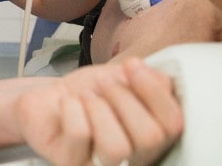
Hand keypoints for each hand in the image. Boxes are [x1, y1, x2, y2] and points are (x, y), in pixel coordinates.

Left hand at [15, 59, 182, 165]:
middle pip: (150, 137)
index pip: (174, 125)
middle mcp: (134, 159)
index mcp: (153, 137)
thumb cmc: (88, 93)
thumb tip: (165, 81)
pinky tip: (67, 105)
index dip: (155, 92)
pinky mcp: (71, 165)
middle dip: (123, 97)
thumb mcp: (122, 78)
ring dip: (98, 107)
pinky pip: (80, 134)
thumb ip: (151, 81)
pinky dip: (73, 108)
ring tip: (86, 97)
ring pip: (117, 146)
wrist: (47, 99)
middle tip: (104, 84)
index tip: (132, 65)